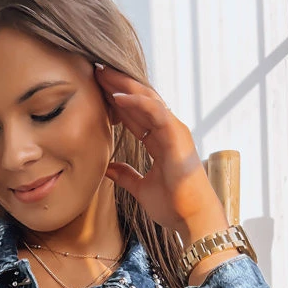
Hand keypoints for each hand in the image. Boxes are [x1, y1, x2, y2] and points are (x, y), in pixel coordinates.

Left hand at [94, 63, 228, 242]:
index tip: (95, 89)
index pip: (135, 114)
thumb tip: (108, 169)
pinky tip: (117, 96)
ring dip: (123, 85)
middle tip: (94, 68)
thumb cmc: (174, 206)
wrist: (192, 219)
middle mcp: (168, 131)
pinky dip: (136, 103)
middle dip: (117, 84)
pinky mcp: (177, 136)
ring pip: (146, 99)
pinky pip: (155, 112)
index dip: (116, 101)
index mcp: (160, 141)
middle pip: (139, 100)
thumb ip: (126, 176)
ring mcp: (174, 131)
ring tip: (101, 72)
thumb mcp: (141, 189)